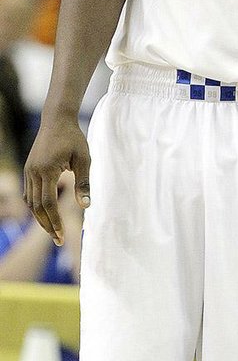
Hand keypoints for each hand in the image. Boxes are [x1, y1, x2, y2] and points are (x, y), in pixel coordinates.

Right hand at [24, 117, 90, 245]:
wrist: (57, 120)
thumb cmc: (74, 139)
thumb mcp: (84, 159)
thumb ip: (83, 183)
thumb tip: (86, 206)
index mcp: (48, 171)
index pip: (49, 204)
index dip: (55, 222)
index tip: (62, 236)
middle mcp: (34, 173)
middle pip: (37, 207)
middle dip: (47, 225)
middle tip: (59, 240)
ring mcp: (29, 171)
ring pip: (31, 202)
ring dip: (41, 218)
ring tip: (53, 230)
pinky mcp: (29, 169)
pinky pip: (29, 193)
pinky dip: (36, 206)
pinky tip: (46, 213)